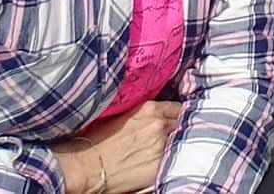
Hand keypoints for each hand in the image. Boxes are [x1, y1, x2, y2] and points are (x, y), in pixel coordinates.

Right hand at [51, 100, 181, 193]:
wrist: (89, 165)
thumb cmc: (100, 142)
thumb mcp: (125, 116)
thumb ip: (147, 114)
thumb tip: (159, 116)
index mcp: (150, 109)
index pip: (179, 108)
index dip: (181, 114)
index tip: (180, 119)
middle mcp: (159, 125)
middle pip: (185, 124)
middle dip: (183, 128)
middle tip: (180, 134)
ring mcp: (162, 145)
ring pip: (184, 140)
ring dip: (182, 142)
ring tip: (178, 146)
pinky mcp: (160, 165)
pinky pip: (179, 158)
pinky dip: (179, 157)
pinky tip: (174, 159)